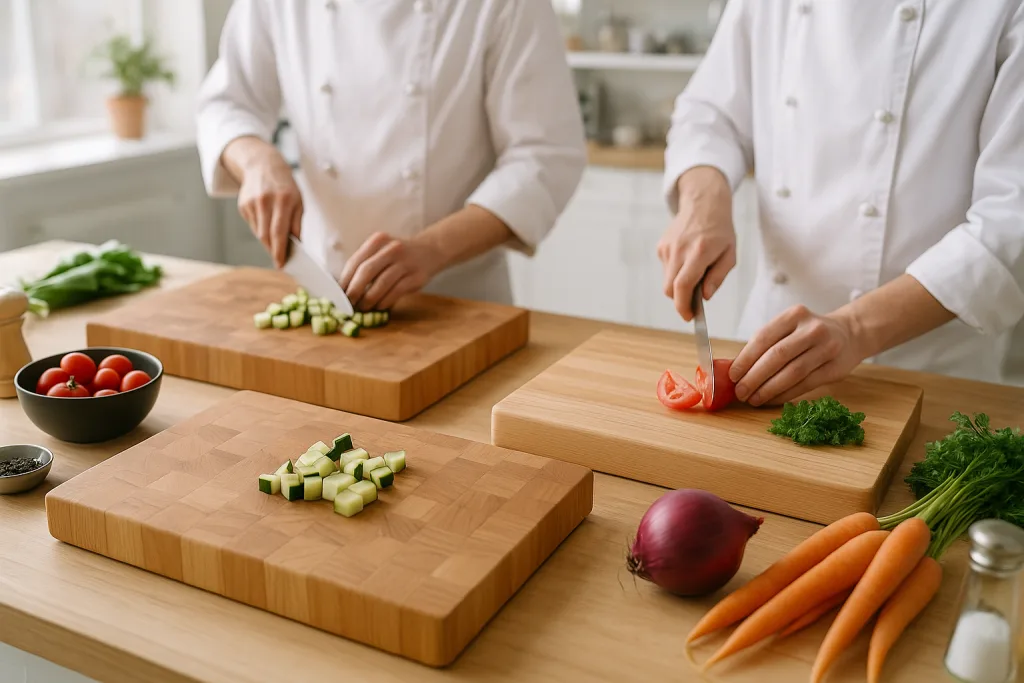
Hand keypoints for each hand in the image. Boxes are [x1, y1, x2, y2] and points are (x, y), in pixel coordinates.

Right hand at [227, 139, 302, 268]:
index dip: (279, 250)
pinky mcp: (243, 205)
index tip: (281, 264)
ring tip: (275, 238)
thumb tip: (296, 246)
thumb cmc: (285, 187)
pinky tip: (266, 220)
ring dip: (267, 240)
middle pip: (266, 235)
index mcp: (283, 200)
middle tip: (279, 259)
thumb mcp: (298, 202)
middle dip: (273, 250)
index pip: (279, 232)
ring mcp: (251, 203)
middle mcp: (265, 201)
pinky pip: (253, 225)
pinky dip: (261, 229)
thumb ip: (296, 224)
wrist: (263, 165)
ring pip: (258, 233)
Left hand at [339, 232, 444, 310]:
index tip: (337, 295)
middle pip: (367, 270)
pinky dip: (386, 301)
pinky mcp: (417, 275)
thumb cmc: (397, 256)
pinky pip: (397, 290)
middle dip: (354, 290)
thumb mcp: (381, 252)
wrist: (429, 251)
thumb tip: (344, 290)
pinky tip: (380, 307)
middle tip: (348, 305)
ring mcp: (406, 261)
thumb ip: (365, 265)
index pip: (355, 261)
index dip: (344, 280)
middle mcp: (391, 248)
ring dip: (369, 299)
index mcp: (377, 240)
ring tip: (363, 308)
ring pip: (382, 282)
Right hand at [657, 166, 735, 320]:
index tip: (689, 316)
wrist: (703, 204)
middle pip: (670, 288)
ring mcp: (667, 248)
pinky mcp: (661, 247)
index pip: (683, 285)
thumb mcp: (729, 254)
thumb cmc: (720, 231)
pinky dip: (676, 272)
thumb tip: (705, 297)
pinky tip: (688, 259)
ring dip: (680, 284)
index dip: (683, 306)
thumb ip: (717, 277)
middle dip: (680, 301)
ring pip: (668, 280)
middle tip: (693, 304)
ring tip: (696, 270)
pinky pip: (667, 269)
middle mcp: (679, 250)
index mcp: (699, 252)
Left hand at [729, 305, 866, 406]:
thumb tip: (736, 370)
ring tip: (753, 399)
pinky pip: (805, 385)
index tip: (733, 376)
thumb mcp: (789, 328)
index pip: (763, 338)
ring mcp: (827, 348)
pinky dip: (785, 395)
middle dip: (754, 377)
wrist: (849, 334)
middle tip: (740, 392)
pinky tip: (771, 400)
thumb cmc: (808, 334)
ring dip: (769, 389)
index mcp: (794, 315)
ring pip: (792, 373)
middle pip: (777, 356)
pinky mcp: (836, 368)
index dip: (746, 359)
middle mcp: (812, 329)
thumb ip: (766, 344)